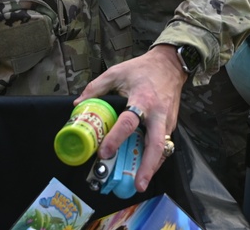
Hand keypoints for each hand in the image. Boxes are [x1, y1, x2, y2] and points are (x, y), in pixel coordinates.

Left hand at [74, 45, 186, 191]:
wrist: (170, 64)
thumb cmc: (142, 69)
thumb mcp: (117, 72)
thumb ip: (96, 88)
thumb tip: (78, 104)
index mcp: (142, 100)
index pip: (128, 122)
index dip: (115, 138)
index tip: (103, 152)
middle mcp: (157, 114)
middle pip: (156, 144)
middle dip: (147, 166)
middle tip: (138, 184)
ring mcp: (167, 120)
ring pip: (163, 148)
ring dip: (153, 167)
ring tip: (140, 183)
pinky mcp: (172, 124)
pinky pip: (165, 144)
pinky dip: (156, 158)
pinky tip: (146, 168)